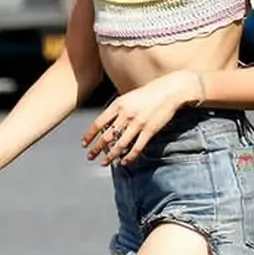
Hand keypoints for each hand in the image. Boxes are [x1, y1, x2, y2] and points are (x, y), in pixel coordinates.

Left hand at [82, 70, 202, 165]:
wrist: (169, 91)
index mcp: (118, 105)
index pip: (99, 123)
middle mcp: (126, 115)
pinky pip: (137, 147)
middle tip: (90, 157)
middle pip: (107, 136)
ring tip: (103, 163)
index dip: (90, 135)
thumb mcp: (128, 97)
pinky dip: (129, 157)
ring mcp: (138, 123)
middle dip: (96, 148)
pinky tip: (123, 163)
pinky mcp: (149, 130)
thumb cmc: (148, 93)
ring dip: (110, 156)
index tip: (84, 144)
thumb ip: (116, 110)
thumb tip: (104, 124)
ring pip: (120, 145)